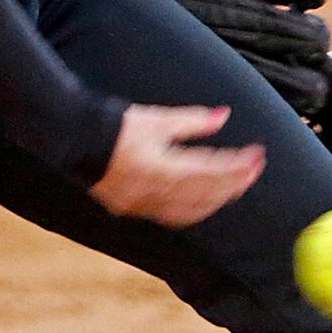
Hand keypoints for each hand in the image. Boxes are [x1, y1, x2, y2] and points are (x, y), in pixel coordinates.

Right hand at [90, 104, 264, 227]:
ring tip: (236, 185)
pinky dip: (194, 209)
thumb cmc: (115, 125)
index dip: (238, 165)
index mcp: (163, 168)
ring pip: (192, 211)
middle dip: (235, 182)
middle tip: (254, 169)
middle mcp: (155, 192)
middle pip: (207, 195)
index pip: (212, 171)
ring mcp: (143, 204)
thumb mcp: (156, 119)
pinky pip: (173, 216)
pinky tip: (204, 202)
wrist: (74, 139)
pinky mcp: (133, 208)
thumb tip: (224, 116)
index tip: (257, 156)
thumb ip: (193, 121)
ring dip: (218, 199)